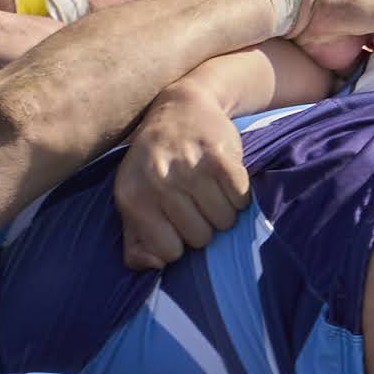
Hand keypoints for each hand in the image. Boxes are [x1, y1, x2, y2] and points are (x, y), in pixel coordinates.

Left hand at [115, 85, 252, 268]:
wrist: (181, 107)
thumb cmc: (155, 163)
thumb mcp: (134, 198)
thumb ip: (136, 238)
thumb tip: (151, 266)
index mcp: (133, 196)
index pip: (169, 252)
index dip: (178, 243)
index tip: (176, 224)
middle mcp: (158, 180)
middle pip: (200, 238)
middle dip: (203, 227)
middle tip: (196, 203)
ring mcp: (190, 166)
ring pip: (224, 222)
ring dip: (222, 212)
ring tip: (209, 191)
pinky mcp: (220, 155)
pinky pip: (240, 199)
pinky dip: (238, 196)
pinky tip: (223, 180)